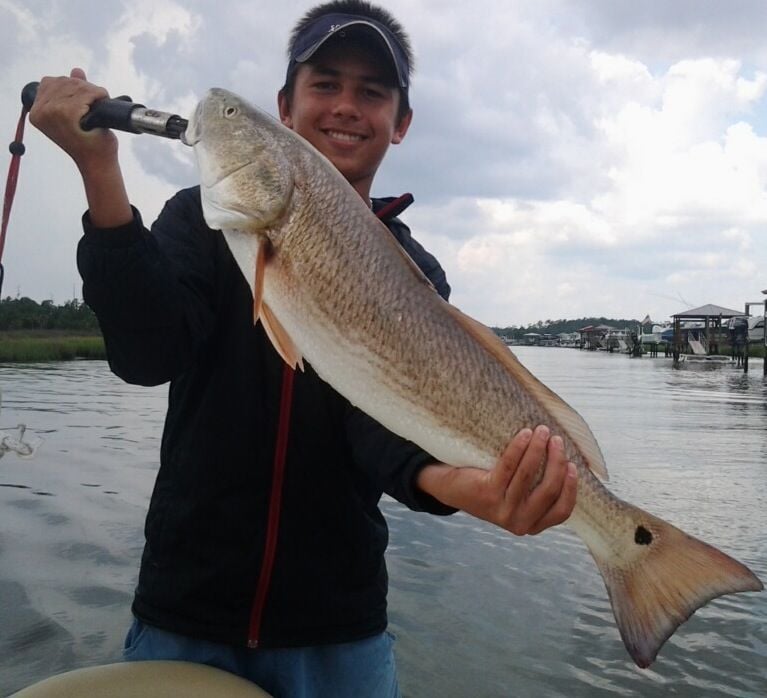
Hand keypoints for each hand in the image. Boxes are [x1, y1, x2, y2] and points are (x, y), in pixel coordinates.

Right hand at [29, 68, 118, 171]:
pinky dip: (97, 95)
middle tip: (95, 101)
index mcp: (37, 111)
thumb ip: (74, 92)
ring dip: (92, 92)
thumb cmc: (89, 142)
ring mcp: (51, 112)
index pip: (51, 82)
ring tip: (98, 104)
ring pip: (76, 86)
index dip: (72, 85)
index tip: (85, 98)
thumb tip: (76, 71)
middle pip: (64, 81)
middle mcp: (40, 111)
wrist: (98, 164)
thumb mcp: (78, 114)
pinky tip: (101, 101)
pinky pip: (85, 94)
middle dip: (84, 88)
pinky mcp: (66, 114)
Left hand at [416, 425, 576, 535]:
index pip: (562, 511)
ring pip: (529, 475)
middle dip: (557, 461)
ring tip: (542, 431)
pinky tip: (524, 434)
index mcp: (532, 525)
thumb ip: (540, 488)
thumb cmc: (493, 487)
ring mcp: (503, 510)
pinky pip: (509, 466)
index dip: (571, 487)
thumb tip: (566, 460)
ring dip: (538, 449)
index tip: (573, 465)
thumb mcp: (520, 496)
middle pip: (549, 490)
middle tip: (557, 439)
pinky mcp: (487, 494)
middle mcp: (519, 522)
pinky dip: (519, 447)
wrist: (454, 490)